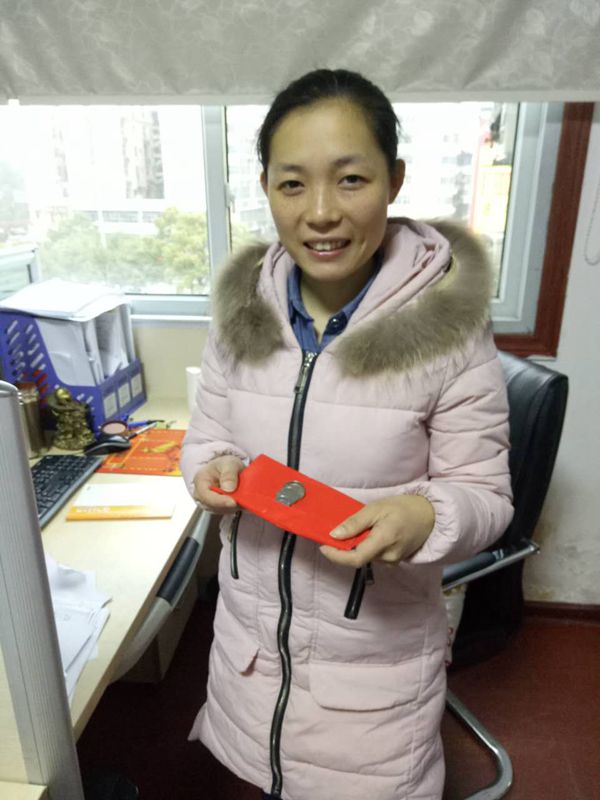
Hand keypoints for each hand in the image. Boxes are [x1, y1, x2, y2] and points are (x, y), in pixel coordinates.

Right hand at [192, 455, 244, 513]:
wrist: (226, 469)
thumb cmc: (224, 465)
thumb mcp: (229, 463)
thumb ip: (229, 474)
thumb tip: (229, 488)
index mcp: (200, 482)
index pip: (207, 496)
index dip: (220, 501)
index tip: (233, 502)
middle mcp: (202, 496)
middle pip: (215, 506)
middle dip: (230, 503)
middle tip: (244, 497)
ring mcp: (209, 504)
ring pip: (223, 510)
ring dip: (235, 505)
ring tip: (244, 494)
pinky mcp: (219, 508)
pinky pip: (229, 510)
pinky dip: (237, 506)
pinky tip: (242, 498)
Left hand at [320, 495, 434, 567]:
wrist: (429, 515)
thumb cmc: (404, 508)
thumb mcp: (376, 508)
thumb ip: (355, 523)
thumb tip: (335, 535)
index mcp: (385, 540)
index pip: (356, 558)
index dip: (336, 556)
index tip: (323, 546)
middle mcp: (389, 555)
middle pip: (358, 558)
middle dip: (344, 548)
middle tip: (334, 533)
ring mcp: (393, 561)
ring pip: (365, 557)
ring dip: (356, 546)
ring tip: (356, 529)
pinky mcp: (394, 561)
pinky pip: (373, 556)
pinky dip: (365, 547)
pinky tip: (368, 535)